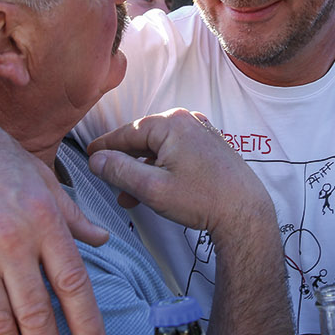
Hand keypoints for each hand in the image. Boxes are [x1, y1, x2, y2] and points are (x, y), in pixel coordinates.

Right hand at [86, 109, 275, 236]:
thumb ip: (119, 171)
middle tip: (105, 179)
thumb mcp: (152, 188)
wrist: (246, 213)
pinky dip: (160, 169)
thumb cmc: (203, 200)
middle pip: (143, 139)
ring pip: (159, 149)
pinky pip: (176, 153)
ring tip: (128, 196)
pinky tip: (153, 190)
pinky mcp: (210, 147)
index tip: (89, 155)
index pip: (127, 132)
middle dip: (124, 162)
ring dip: (142, 170)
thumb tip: (96, 160)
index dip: (105, 146)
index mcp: (172, 124)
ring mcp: (201, 133)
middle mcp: (188, 121)